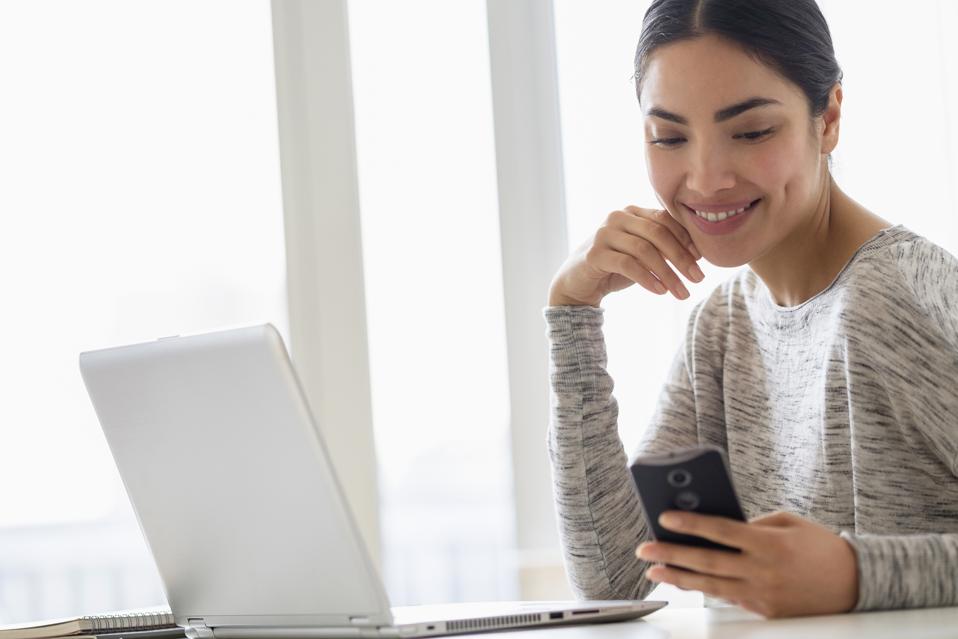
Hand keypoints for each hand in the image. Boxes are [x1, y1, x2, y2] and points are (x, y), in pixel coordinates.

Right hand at [547, 206, 702, 306]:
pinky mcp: (594, 254)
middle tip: (698, 279)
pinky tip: (660, 291)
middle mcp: (617, 217)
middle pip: (657, 233)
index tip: (701, 260)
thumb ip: (662, 247)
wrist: (578, 283)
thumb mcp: (642, 253)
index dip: (686, 239)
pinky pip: (627, 265)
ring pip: (644, 250)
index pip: (665, 219)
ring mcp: (603, 234)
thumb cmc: (615, 267)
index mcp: (632, 212)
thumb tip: (699, 253)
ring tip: (681, 292)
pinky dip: (647, 278)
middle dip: (681, 257)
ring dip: (667, 273)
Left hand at [635, 511, 858, 617]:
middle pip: (708, 561)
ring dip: (678, 577)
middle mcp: (763, 570)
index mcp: (769, 543)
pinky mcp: (765, 610)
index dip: (691, 524)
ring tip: (654, 570)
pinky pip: (728, 597)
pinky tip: (684, 581)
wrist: (856, 584)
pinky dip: (704, 588)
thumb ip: (753, 525)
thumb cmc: (820, 547)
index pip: (721, 530)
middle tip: (644, 548)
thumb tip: (719, 529)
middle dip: (672, 553)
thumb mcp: (788, 523)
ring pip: (711, 585)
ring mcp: (763, 594)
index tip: (665, 518)